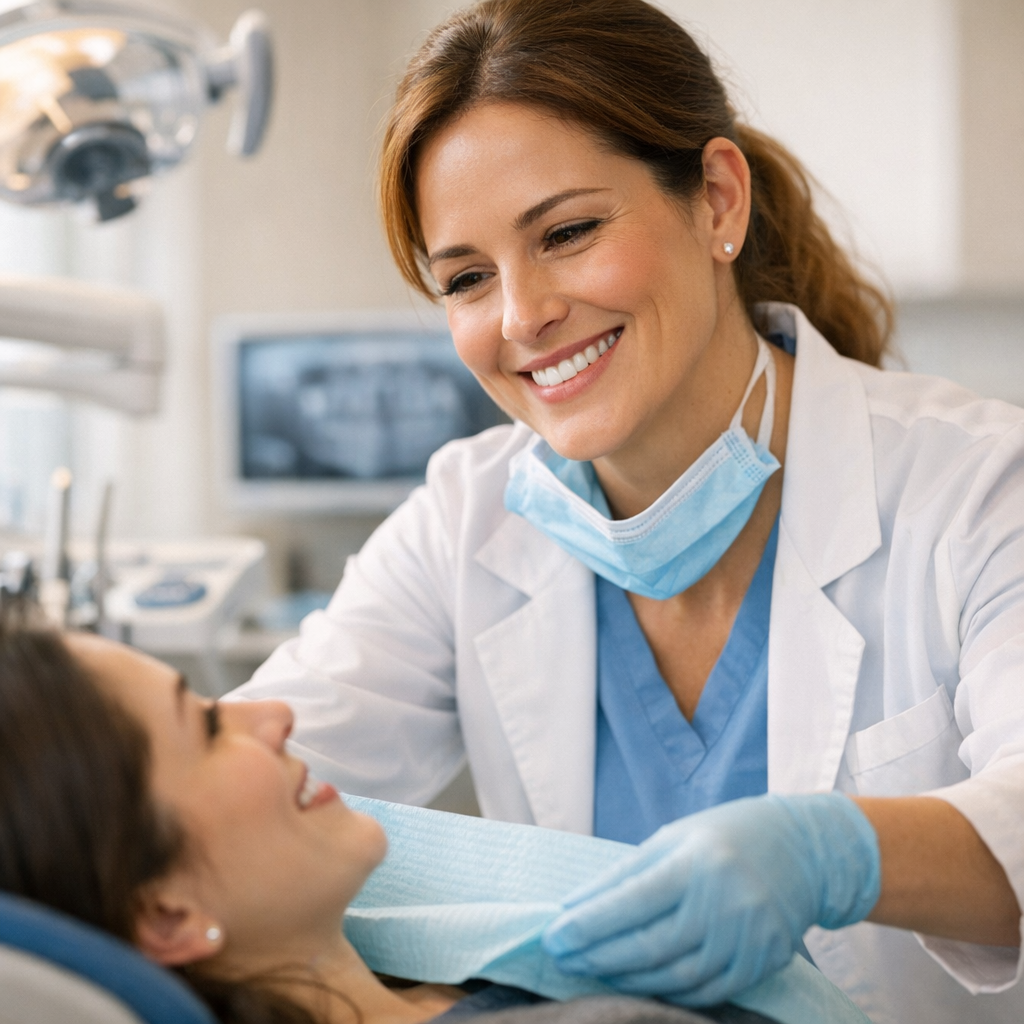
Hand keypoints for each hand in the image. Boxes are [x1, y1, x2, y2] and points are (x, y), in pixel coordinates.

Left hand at [542, 794, 879, 1005]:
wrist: (804, 849)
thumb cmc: (726, 835)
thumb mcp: (674, 838)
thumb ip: (628, 873)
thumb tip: (577, 906)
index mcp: (697, 862)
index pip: (631, 902)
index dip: (588, 924)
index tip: (553, 936)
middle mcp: (724, 902)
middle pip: (649, 945)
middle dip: (598, 955)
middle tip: (563, 957)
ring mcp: (747, 937)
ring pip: (675, 975)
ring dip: (627, 978)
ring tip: (594, 970)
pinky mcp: (763, 962)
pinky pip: (708, 990)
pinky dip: (668, 991)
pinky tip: (640, 983)